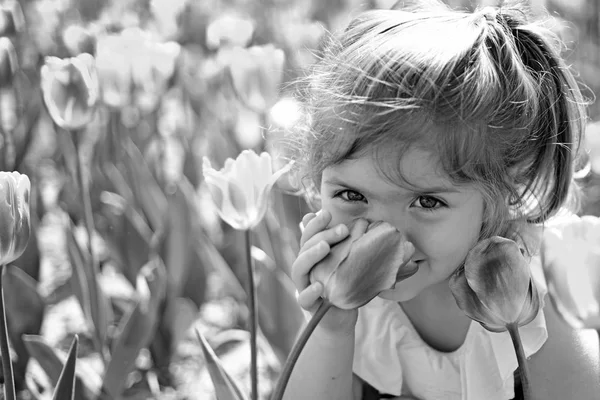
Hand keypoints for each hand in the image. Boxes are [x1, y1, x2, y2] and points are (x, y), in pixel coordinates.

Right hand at [292, 210, 357, 332]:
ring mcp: (304, 285)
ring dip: (310, 256)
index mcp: (312, 255)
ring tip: (325, 247)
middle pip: (305, 247)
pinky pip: (303, 298)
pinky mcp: (308, 305)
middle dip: (322, 235)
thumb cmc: (343, 285)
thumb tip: (351, 222)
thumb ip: (347, 245)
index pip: (309, 234)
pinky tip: (319, 285)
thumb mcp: (347, 262)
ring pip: (299, 268)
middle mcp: (305, 268)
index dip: (316, 223)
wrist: (341, 317)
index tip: (329, 213)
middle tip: (342, 229)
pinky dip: (309, 291)